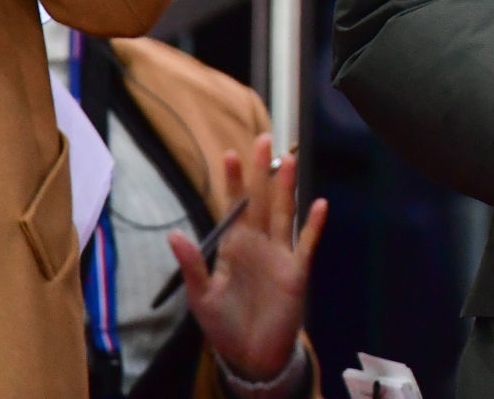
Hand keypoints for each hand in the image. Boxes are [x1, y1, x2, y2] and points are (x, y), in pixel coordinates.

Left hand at [169, 134, 329, 382]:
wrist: (251, 353)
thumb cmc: (224, 324)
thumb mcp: (200, 297)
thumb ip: (192, 265)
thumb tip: (174, 234)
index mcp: (232, 246)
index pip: (233, 206)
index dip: (232, 181)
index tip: (230, 154)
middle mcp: (257, 243)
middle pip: (261, 200)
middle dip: (262, 171)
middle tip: (263, 140)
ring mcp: (279, 253)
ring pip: (284, 212)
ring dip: (287, 187)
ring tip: (289, 160)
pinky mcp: (296, 270)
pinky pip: (307, 242)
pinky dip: (314, 224)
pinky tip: (319, 204)